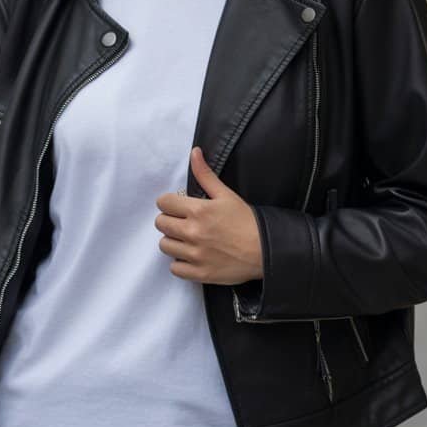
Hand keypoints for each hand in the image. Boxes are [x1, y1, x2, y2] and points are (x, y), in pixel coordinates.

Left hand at [155, 147, 263, 285]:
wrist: (265, 250)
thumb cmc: (247, 221)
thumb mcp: (226, 195)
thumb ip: (205, 175)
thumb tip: (194, 153)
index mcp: (198, 211)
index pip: (163, 203)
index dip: (169, 203)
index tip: (179, 207)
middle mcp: (193, 232)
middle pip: (161, 223)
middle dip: (170, 220)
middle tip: (184, 222)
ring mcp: (195, 255)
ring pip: (164, 246)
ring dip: (174, 241)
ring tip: (188, 240)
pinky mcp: (199, 273)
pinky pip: (174, 268)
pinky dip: (181, 263)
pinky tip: (192, 256)